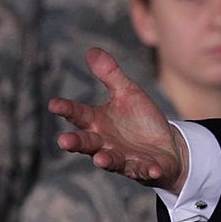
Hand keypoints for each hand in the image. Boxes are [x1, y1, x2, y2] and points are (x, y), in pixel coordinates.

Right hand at [48, 47, 186, 191]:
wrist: (167, 145)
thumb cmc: (140, 119)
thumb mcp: (128, 93)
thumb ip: (110, 75)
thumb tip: (92, 50)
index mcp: (98, 122)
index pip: (78, 114)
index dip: (67, 109)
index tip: (54, 104)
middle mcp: (106, 142)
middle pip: (87, 143)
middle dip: (77, 142)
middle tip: (64, 141)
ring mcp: (124, 158)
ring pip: (111, 160)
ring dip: (106, 160)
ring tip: (100, 160)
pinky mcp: (145, 169)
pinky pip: (145, 171)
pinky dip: (148, 171)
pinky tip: (152, 170)